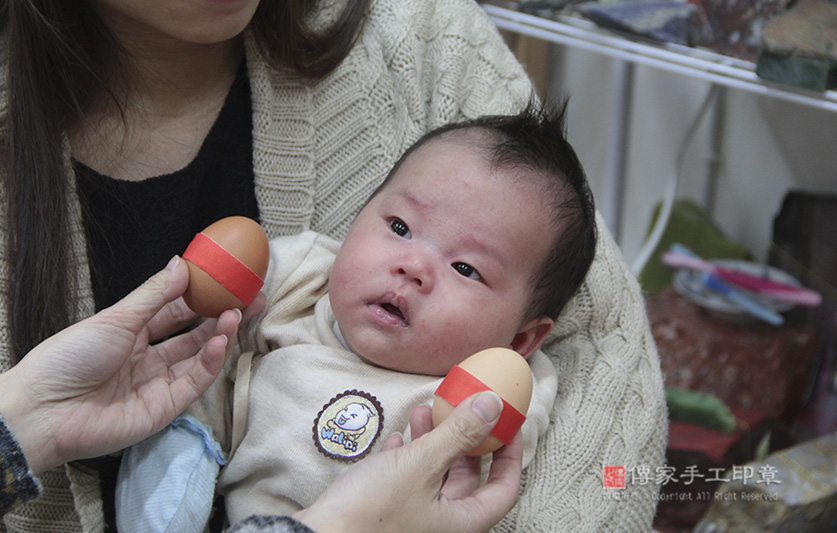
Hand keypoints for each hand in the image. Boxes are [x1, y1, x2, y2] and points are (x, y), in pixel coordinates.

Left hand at [0, 256, 263, 474]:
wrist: (43, 409)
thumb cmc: (69, 357)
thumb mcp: (115, 318)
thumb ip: (154, 294)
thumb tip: (181, 264)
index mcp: (132, 334)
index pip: (175, 312)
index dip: (201, 296)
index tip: (227, 280)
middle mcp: (148, 359)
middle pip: (194, 335)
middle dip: (222, 316)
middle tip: (251, 298)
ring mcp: (158, 384)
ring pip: (199, 357)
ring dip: (220, 335)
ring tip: (237, 314)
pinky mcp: (165, 409)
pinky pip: (195, 382)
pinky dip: (211, 362)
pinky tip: (221, 341)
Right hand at [293, 391, 521, 532]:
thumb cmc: (373, 511)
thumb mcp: (421, 464)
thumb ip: (460, 433)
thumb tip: (494, 405)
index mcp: (462, 521)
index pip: (504, 489)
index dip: (509, 455)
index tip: (508, 425)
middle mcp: (443, 525)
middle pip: (467, 478)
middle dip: (464, 438)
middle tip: (461, 408)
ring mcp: (415, 521)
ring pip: (435, 476)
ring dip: (433, 441)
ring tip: (425, 411)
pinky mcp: (388, 516)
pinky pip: (408, 483)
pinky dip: (407, 458)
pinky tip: (397, 439)